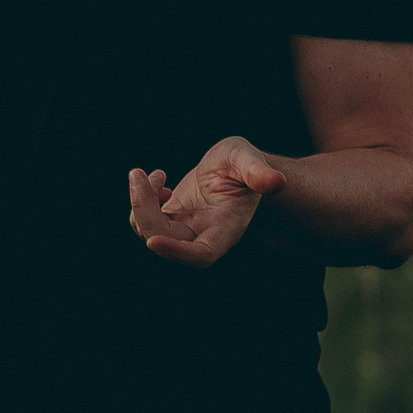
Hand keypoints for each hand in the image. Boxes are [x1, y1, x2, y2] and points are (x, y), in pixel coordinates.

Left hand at [128, 136, 287, 267]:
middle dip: (144, 210)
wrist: (235, 170)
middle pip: (165, 240)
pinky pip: (144, 222)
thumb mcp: (249, 159)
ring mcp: (184, 230)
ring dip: (138, 203)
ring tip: (146, 173)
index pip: (202, 254)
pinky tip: (158, 179)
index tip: (153, 241)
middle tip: (137, 174)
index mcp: (225, 228)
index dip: (177, 252)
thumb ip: (258, 171)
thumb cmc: (245, 165)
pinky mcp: (171, 220)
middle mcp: (202, 235)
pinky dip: (141, 201)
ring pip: (149, 232)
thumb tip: (276, 181)